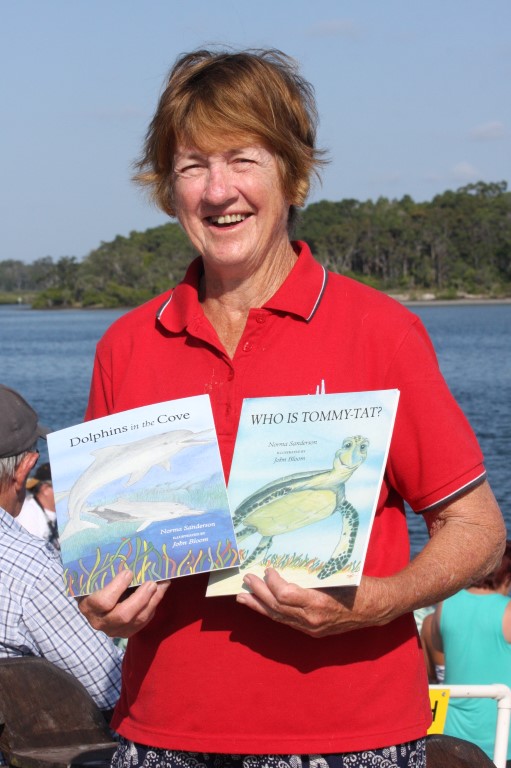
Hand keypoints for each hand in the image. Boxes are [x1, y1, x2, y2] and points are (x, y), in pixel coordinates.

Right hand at [78, 569, 170, 637]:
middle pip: (123, 615)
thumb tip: (127, 555)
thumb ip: (106, 571)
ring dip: (152, 601)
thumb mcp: (94, 578)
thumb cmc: (95, 584)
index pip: (102, 601)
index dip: (117, 587)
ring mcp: (114, 630)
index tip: (128, 572)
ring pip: (137, 620)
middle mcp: (99, 622)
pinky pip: (143, 622)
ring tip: (162, 584)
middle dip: (141, 598)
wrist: (95, 603)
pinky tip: (160, 592)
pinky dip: (153, 606)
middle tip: (151, 582)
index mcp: (88, 606)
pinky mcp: (126, 632)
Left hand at [236, 567, 391, 636]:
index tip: (268, 569)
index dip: (272, 583)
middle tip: (247, 579)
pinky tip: (261, 606)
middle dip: (259, 593)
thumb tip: (288, 561)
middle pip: (277, 607)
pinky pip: (287, 622)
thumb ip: (312, 574)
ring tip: (243, 597)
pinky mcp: (312, 632)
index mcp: (319, 603)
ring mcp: (312, 628)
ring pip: (279, 618)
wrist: (376, 608)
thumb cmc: (359, 585)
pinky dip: (272, 613)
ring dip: (259, 606)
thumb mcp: (337, 574)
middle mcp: (313, 620)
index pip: (285, 595)